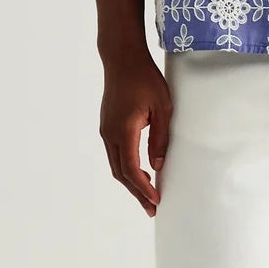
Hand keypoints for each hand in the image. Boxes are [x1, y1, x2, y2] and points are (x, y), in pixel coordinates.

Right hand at [98, 52, 171, 216]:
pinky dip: (126, 168)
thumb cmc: (145, 79)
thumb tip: (157, 165)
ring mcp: (105, 130)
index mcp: (123, 131)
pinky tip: (139, 172)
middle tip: (152, 208)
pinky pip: (115, 154)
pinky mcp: (107, 126)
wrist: (122, 59)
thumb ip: (160, 138)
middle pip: (120, 173)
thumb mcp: (162, 108)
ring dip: (130, 182)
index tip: (156, 201)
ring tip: (147, 195)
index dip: (143, 188)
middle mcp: (109, 134)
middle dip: (136, 192)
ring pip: (116, 165)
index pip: (131, 169)